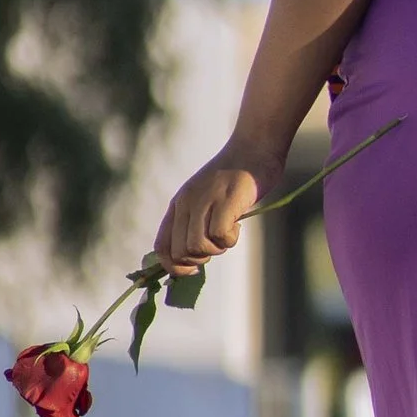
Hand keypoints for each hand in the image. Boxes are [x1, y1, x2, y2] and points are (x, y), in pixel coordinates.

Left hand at [152, 148, 265, 269]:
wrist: (254, 147)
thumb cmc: (235, 179)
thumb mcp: (206, 199)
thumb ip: (196, 222)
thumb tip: (192, 257)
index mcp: (178, 204)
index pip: (161, 247)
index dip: (174, 266)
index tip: (193, 269)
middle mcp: (186, 203)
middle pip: (179, 252)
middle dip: (199, 260)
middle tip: (218, 244)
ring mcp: (204, 201)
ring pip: (196, 247)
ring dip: (216, 249)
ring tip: (229, 233)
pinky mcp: (225, 200)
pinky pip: (219, 235)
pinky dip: (230, 239)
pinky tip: (238, 224)